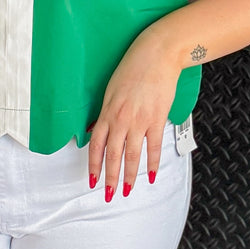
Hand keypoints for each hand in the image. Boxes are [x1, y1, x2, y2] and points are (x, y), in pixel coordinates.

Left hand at [88, 28, 181, 200]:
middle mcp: (122, 119)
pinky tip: (151, 175)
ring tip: (129, 190)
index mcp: (108, 112)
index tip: (92, 179)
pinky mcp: (157, 118)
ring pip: (132, 155)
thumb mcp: (111, 89)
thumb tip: (99, 129)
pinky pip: (153, 146)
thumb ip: (106, 112)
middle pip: (113, 155)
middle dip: (110, 178)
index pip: (96, 145)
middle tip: (109, 193)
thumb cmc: (134, 67)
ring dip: (130, 176)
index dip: (93, 165)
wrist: (157, 54)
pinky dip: (152, 163)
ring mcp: (140, 120)